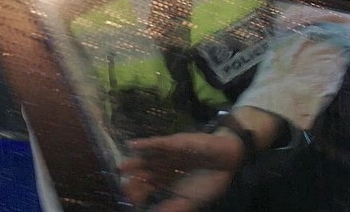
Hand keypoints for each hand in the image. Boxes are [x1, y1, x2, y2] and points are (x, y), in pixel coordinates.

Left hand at [119, 130, 244, 211]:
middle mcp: (164, 167)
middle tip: (123, 187)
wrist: (228, 161)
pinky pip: (158, 143)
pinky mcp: (175, 143)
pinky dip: (145, 144)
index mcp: (167, 182)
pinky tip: (133, 145)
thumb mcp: (190, 200)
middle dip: (133, 181)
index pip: (146, 188)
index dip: (137, 194)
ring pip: (147, 159)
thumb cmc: (209, 181)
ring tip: (121, 167)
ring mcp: (168, 154)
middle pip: (143, 175)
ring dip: (134, 162)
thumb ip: (172, 208)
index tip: (130, 201)